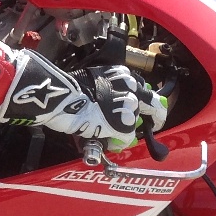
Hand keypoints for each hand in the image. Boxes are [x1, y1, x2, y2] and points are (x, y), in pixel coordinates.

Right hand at [0, 53, 165, 152]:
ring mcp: (128, 107)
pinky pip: (126, 138)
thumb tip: (107, 102)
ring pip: (134, 122)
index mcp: (122, 74)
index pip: (142, 87)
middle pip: (151, 104)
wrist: (61, 96)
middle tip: (154, 123)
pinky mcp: (123, 125)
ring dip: (126, 128)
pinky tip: (106, 141)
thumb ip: (107, 89)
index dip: (146, 99)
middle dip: (154, 115)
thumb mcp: (94, 80)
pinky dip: (118, 141)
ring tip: (111, 134)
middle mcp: (131, 88)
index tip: (150, 107)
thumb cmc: (69, 87)